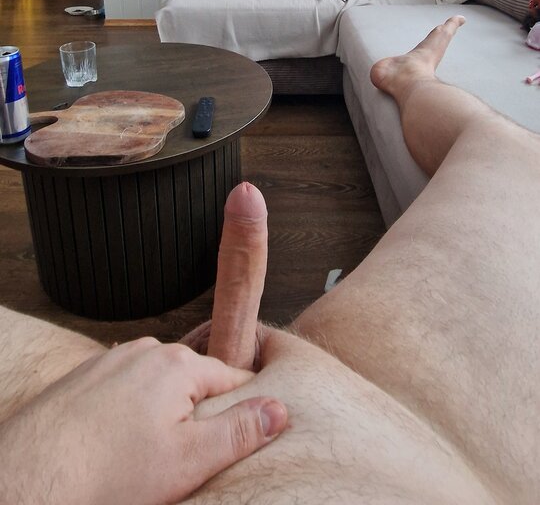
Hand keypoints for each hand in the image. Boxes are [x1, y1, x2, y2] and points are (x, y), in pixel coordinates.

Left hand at [0, 336, 286, 504]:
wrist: (31, 472)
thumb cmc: (109, 471)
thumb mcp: (188, 460)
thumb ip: (238, 432)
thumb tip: (279, 409)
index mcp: (178, 365)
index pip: (233, 378)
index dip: (244, 407)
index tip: (243, 434)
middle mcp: (146, 351)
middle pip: (194, 380)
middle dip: (198, 413)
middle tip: (186, 457)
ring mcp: (113, 360)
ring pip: (157, 386)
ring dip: (162, 413)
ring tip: (149, 455)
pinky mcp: (86, 377)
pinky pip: (125, 391)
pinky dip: (129, 413)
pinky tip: (119, 444)